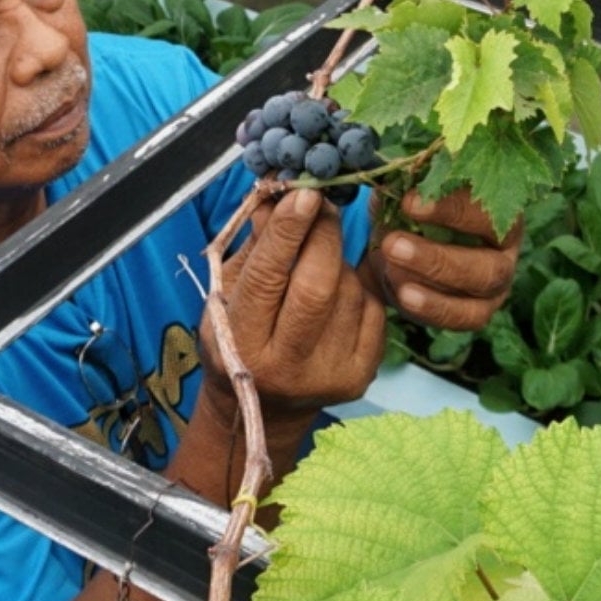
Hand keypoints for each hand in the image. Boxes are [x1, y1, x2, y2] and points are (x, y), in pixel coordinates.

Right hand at [205, 187, 384, 422]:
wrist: (265, 407)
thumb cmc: (238, 337)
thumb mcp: (228, 293)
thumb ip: (254, 248)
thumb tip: (277, 196)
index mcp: (242, 345)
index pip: (267, 278)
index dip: (287, 232)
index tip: (303, 193)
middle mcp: (287, 367)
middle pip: (317, 285)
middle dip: (323, 234)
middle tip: (321, 205)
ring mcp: (329, 376)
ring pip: (348, 291)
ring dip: (338, 261)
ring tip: (317, 261)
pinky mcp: (360, 376)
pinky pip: (372, 307)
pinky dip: (359, 285)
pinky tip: (338, 288)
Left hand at [364, 187, 519, 331]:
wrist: (403, 245)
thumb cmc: (415, 208)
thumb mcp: (411, 190)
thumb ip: (409, 182)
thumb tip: (396, 178)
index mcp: (499, 213)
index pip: (487, 211)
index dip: (450, 208)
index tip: (408, 202)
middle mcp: (505, 255)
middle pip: (487, 267)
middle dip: (437, 258)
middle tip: (393, 244)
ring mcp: (494, 290)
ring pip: (475, 301)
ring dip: (432, 290)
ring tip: (392, 274)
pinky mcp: (474, 313)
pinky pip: (459, 319)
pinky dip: (430, 309)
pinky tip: (402, 295)